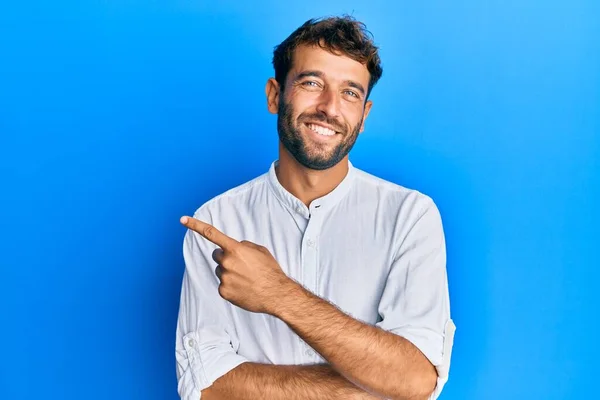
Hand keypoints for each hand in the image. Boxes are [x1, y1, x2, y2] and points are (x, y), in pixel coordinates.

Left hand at [180, 216, 295, 313]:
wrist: (276, 294)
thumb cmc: (270, 271)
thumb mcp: (260, 251)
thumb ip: (244, 246)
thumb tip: (235, 248)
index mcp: (235, 249)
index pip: (211, 233)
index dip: (195, 225)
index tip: (183, 219)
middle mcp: (227, 262)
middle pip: (217, 255)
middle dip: (226, 257)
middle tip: (241, 265)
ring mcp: (224, 278)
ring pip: (221, 271)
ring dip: (230, 272)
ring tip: (246, 279)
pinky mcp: (223, 291)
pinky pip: (223, 285)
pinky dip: (232, 286)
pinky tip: (244, 288)